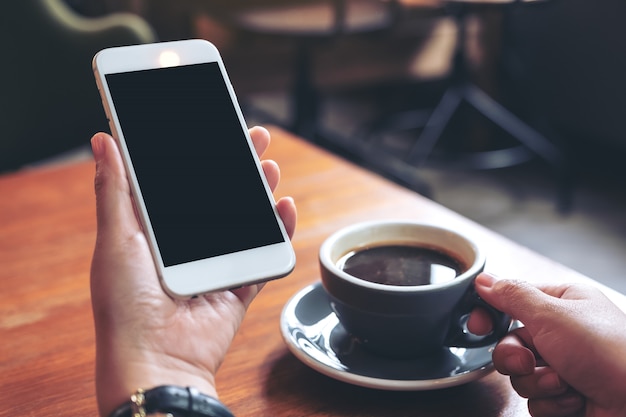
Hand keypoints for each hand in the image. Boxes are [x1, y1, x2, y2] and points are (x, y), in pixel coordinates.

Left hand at [90, 127, 296, 416]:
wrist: (156, 359)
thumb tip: (102, 141)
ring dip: (259, 191)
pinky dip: (278, 232)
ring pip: (244, 221)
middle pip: (218, 197)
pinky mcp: (236, 286)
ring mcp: (213, 266)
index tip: (212, 127)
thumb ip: (115, 190)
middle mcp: (185, 246)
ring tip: (268, 165)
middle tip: (252, 137)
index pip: (180, 183)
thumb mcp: (116, 238)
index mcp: (154, 232)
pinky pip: (263, 256)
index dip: (197, 154)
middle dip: (237, 165)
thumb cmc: (125, 304)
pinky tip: (284, 207)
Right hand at [469, 272, 625, 416]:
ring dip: (538, 383)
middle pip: (509, 343)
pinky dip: (552, 402)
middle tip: (529, 361)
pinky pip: (535, 400)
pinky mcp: (566, 396)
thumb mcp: (552, 315)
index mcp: (562, 303)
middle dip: (516, 358)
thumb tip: (484, 280)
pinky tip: (576, 399)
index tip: (478, 325)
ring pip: (520, 375)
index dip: (490, 315)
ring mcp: (564, 366)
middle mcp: (562, 333)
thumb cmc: (609, 353)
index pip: (511, 302)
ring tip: (566, 383)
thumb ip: (512, 295)